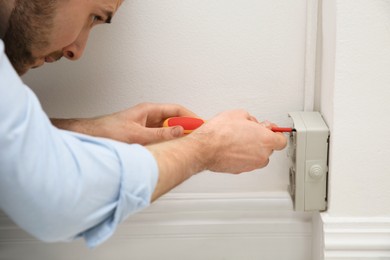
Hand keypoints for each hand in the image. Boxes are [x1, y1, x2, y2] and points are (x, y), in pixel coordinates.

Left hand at [51, 103, 197, 144]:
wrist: (91, 136)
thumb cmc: (108, 131)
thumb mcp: (137, 135)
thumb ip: (159, 134)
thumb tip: (178, 131)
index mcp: (148, 110)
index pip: (176, 110)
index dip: (190, 117)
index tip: (200, 125)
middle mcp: (148, 116)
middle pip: (173, 119)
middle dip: (185, 127)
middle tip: (196, 136)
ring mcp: (145, 125)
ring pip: (166, 129)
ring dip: (175, 135)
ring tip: (185, 143)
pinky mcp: (141, 134)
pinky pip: (159, 136)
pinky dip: (166, 141)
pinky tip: (169, 148)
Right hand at [147, 109, 287, 200]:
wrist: (205, 148)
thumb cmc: (220, 132)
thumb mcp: (239, 114)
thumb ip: (252, 120)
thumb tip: (251, 123)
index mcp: (266, 140)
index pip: (281, 140)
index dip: (276, 134)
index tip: (271, 130)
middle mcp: (261, 155)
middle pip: (269, 148)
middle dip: (261, 139)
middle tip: (249, 131)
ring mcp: (251, 165)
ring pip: (257, 156)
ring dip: (251, 148)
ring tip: (238, 139)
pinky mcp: (240, 170)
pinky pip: (245, 161)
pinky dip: (241, 155)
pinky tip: (231, 147)